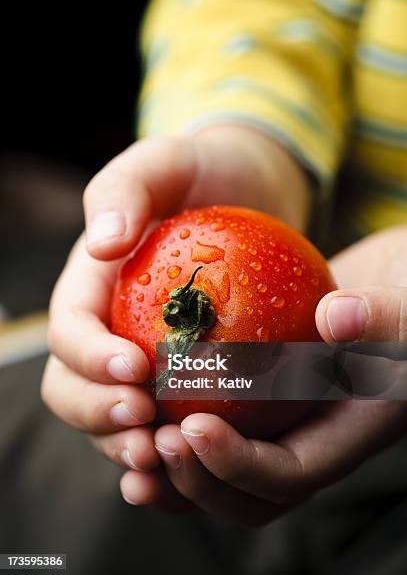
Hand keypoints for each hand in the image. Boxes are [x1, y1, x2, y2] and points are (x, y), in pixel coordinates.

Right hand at [41, 126, 310, 485]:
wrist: (242, 193)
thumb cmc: (199, 174)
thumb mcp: (164, 162)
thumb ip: (126, 190)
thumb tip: (102, 241)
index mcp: (89, 287)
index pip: (68, 332)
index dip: (88, 359)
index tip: (135, 370)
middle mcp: (104, 328)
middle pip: (72, 387)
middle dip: (97, 414)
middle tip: (144, 425)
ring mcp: (137, 355)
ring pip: (110, 415)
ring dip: (125, 444)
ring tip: (164, 457)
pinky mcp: (177, 371)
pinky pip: (162, 418)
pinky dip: (167, 445)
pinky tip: (195, 459)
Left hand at [120, 226, 406, 523]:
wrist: (395, 291)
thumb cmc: (406, 307)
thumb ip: (383, 318)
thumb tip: (336, 316)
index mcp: (345, 436)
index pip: (289, 474)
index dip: (238, 466)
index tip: (192, 427)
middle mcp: (309, 439)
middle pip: (248, 493)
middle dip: (197, 482)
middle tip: (153, 443)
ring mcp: (282, 420)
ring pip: (223, 467)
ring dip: (175, 467)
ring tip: (130, 443)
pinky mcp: (260, 392)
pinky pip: (216, 416)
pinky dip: (175, 418)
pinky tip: (138, 394)